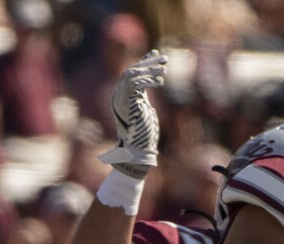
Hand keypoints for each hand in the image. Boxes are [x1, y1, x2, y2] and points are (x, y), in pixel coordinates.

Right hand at [98, 50, 167, 177]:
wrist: (137, 149)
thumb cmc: (143, 135)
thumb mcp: (145, 112)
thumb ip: (144, 101)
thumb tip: (150, 96)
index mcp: (123, 96)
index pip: (133, 73)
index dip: (144, 61)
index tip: (156, 54)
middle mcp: (118, 94)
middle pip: (132, 70)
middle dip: (149, 62)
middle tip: (164, 58)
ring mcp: (119, 97)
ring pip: (132, 73)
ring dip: (149, 69)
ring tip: (165, 69)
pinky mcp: (124, 101)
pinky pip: (134, 83)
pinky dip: (147, 80)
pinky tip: (160, 82)